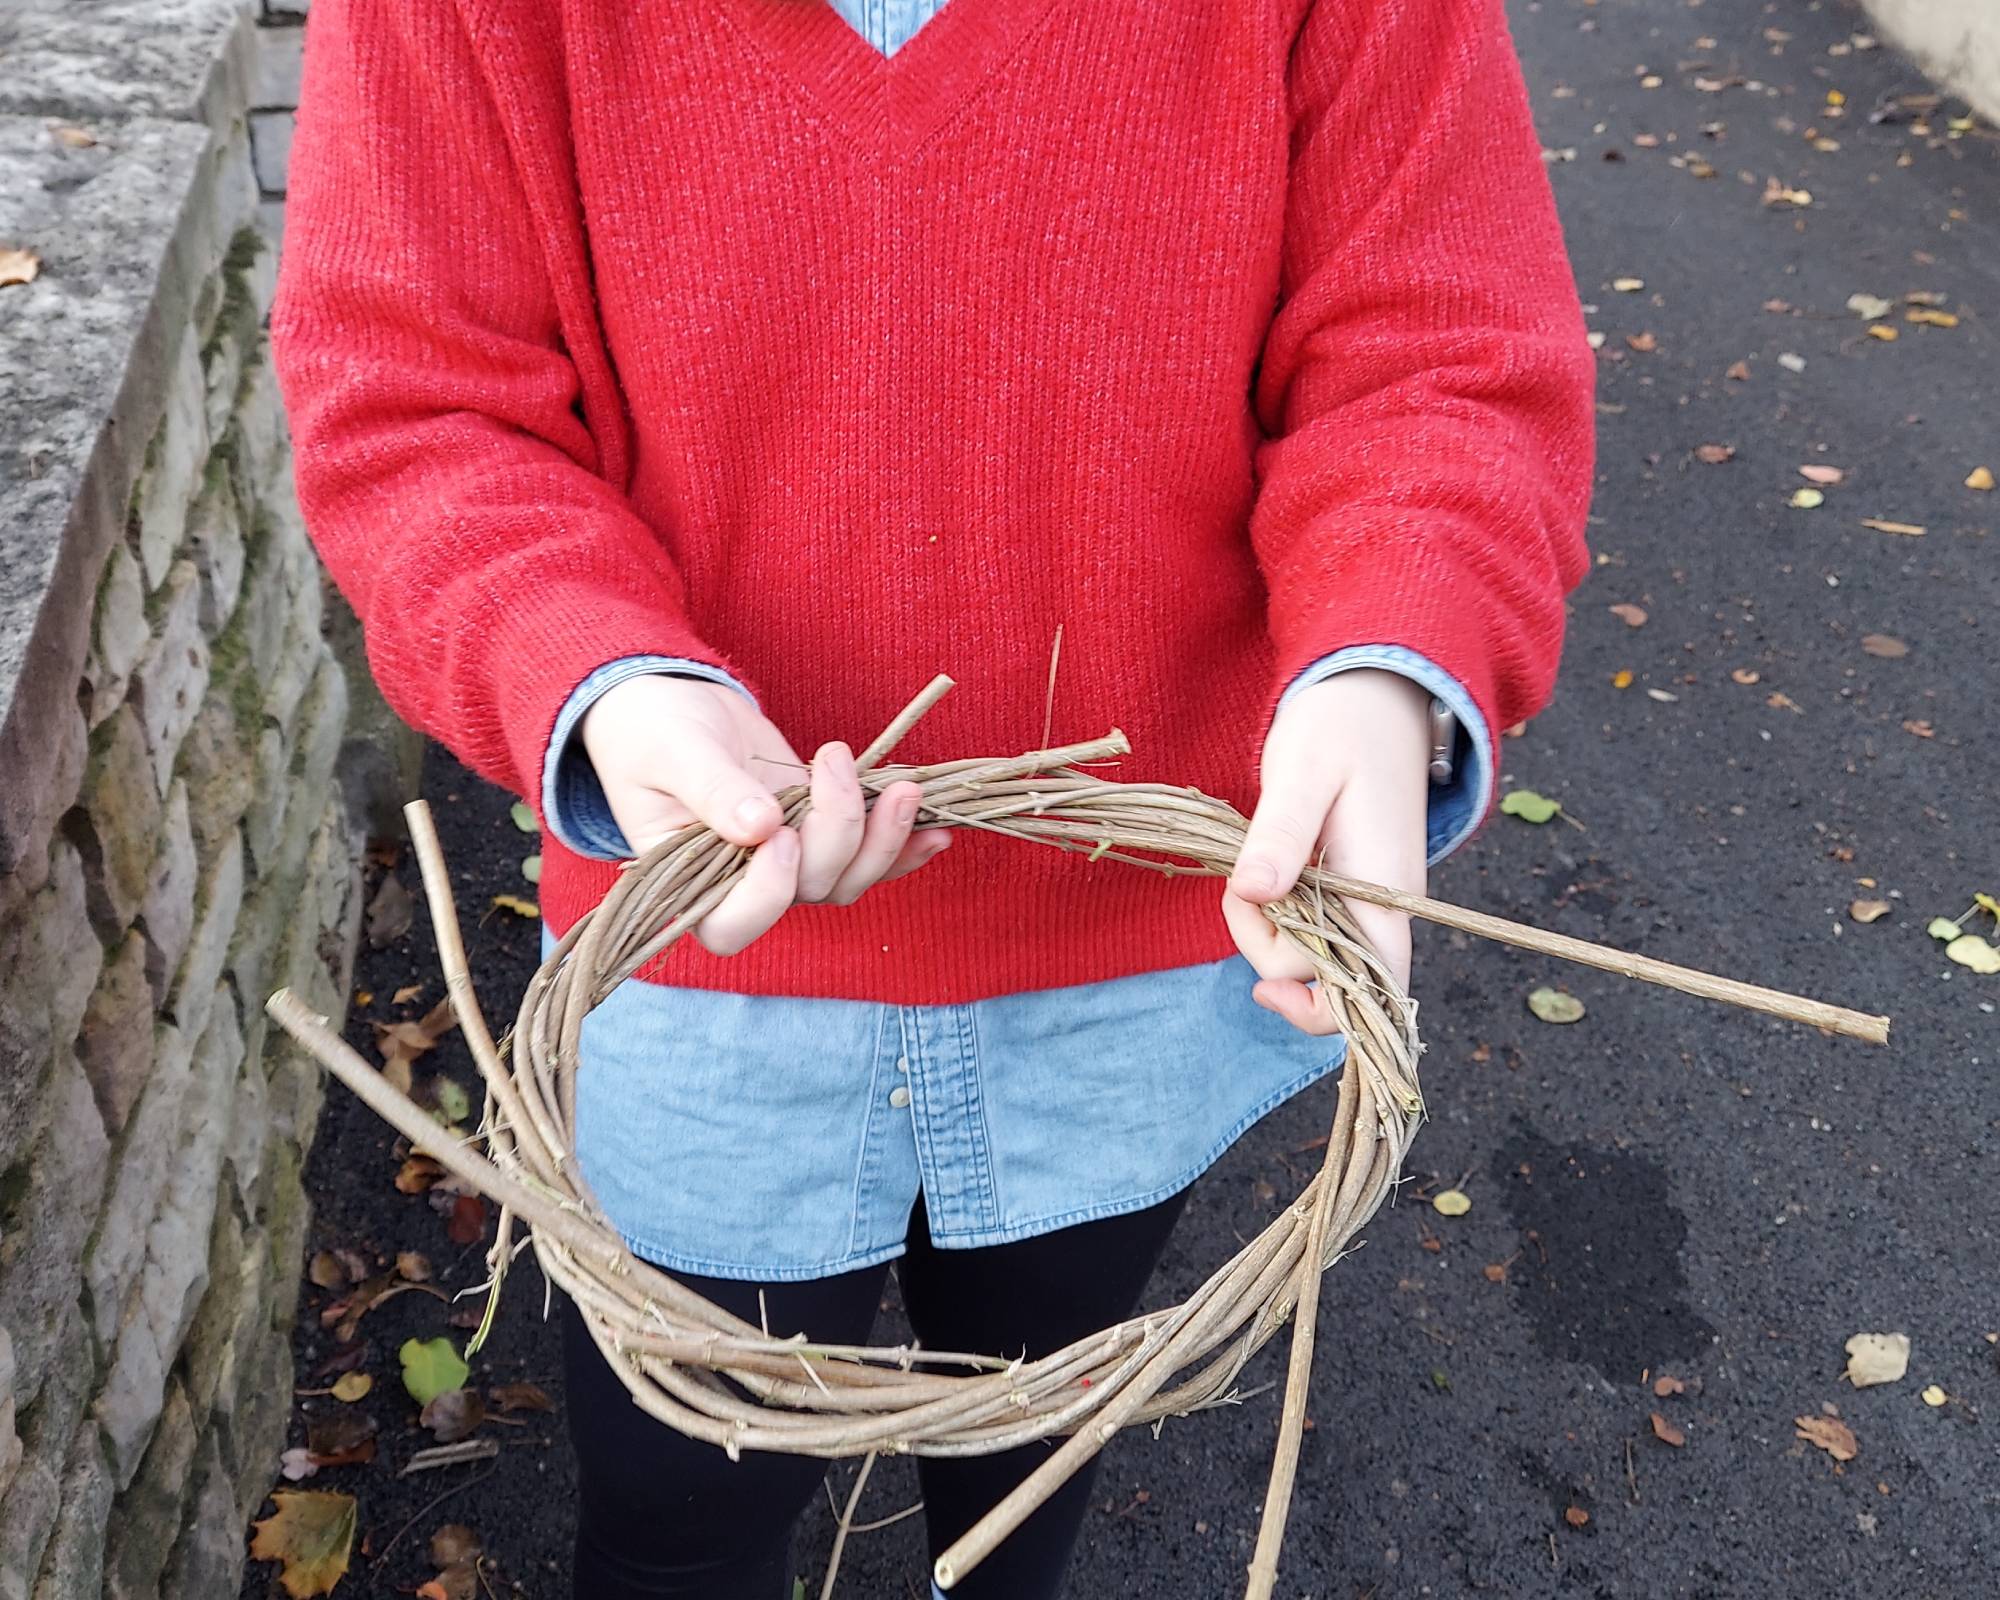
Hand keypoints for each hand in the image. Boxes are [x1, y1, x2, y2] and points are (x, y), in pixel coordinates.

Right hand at [579, 676, 951, 954]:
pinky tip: (937, 829)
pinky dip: (903, 846)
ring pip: (845, 879)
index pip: (731, 925)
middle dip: (837, 834)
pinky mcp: (818, 833)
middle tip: (833, 760)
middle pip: (806, 891)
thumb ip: (713, 790)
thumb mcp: (673, 751)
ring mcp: (785, 861)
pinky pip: (866, 857)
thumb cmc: (652, 730)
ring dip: (882, 840)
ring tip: (904, 787)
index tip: (782, 834)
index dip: (767, 895)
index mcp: (688, 881)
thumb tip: (760, 828)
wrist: (672, 704)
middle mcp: (741, 883)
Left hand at [1222, 670, 1429, 1034]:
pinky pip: (1315, 929)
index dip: (1313, 1004)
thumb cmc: (1342, 724)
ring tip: (1251, 870)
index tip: (1258, 976)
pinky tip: (1262, 882)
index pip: (1368, 989)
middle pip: (1330, 981)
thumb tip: (1255, 895)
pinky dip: (1279, 917)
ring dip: (1270, 932)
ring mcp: (1369, 899)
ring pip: (1317, 957)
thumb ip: (1280, 834)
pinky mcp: (1350, 887)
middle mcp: (1385, 907)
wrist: (1375, 693)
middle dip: (1269, 951)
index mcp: (1384, 889)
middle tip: (1238, 889)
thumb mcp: (1302, 770)